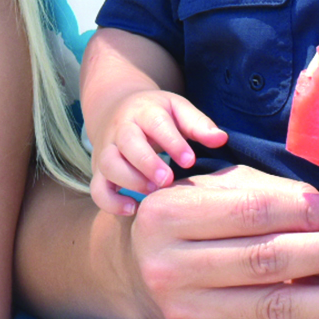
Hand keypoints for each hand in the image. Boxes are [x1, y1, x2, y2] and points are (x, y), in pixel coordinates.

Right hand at [91, 89, 226, 214]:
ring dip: (130, 181)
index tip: (190, 161)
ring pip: (108, 164)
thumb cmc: (157, 114)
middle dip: (147, 163)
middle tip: (168, 180)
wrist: (117, 109)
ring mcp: (107, 150)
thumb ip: (198, 124)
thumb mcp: (178, 109)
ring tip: (153, 193)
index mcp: (144, 111)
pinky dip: (111, 202)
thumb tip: (221, 139)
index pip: (155, 123)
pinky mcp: (99, 171)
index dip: (172, 142)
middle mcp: (121, 129)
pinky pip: (97, 188)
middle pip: (127, 142)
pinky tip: (133, 209)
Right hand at [125, 164, 318, 318]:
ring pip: (271, 308)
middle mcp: (169, 266)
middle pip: (264, 261)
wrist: (133, 272)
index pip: (249, 212)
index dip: (303, 212)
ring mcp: (184, 311)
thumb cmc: (185, 219)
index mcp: (168, 216)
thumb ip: (260, 193)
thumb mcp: (208, 191)